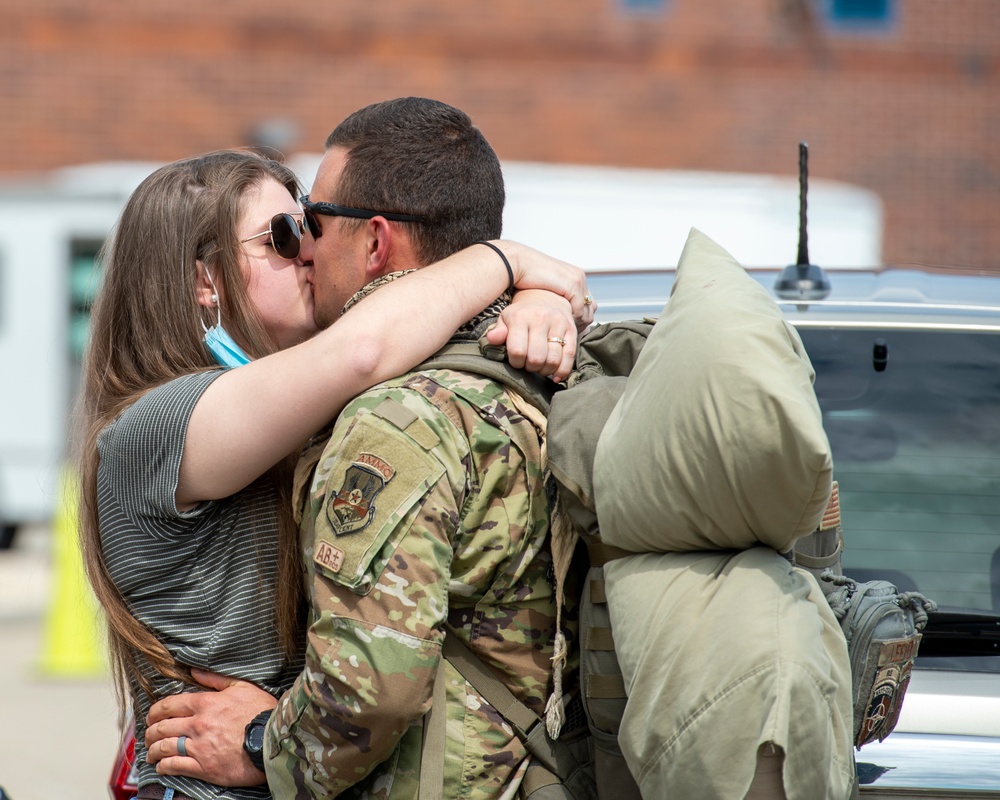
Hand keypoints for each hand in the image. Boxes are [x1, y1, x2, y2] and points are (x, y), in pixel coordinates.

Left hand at [144, 669, 275, 786]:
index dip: (155, 711)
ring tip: (150, 752)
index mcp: (205, 703)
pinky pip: (174, 766)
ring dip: (153, 750)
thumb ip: (216, 679)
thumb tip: (195, 671)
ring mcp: (198, 747)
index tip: (151, 716)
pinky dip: (163, 766)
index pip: (169, 705)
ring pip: (164, 747)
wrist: (272, 740)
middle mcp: (197, 724)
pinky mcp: (203, 767)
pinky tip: (160, 766)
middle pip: (162, 727)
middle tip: (148, 734)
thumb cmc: (261, 712)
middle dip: (151, 731)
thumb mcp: (242, 687)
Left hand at [489, 290, 576, 382]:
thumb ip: (498, 331)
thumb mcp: (505, 319)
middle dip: (531, 368)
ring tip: (540, 367)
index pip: (517, 351)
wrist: (544, 297)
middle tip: (528, 364)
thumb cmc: (521, 314)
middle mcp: (540, 318)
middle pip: (536, 358)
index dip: (516, 362)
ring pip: (553, 359)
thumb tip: (492, 339)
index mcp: (520, 317)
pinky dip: (562, 371)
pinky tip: (555, 376)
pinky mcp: (572, 329)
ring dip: (545, 370)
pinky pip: (570, 356)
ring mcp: (558, 323)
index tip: (516, 361)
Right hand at [499, 241, 595, 331]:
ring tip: (565, 334)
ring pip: (586, 311)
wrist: (519, 263)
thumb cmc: (526, 278)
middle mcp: (580, 277)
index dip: (580, 317)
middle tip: (570, 335)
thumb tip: (561, 314)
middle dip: (582, 323)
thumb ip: (557, 298)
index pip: (587, 302)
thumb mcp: (546, 289)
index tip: (570, 330)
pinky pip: (579, 310)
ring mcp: (578, 280)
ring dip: (576, 324)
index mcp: (575, 276)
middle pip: (590, 307)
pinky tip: (561, 328)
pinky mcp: (572, 284)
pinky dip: (571, 320)